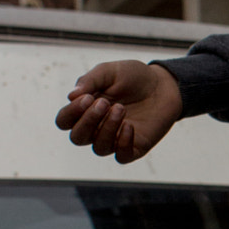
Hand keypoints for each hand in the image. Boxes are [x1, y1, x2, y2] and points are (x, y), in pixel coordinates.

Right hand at [54, 60, 182, 162]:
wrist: (164, 84)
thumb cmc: (133, 77)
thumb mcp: (110, 72)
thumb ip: (90, 81)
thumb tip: (71, 96)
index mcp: (85, 110)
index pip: (64, 121)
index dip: (71, 113)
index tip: (87, 98)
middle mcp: (97, 128)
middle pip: (77, 138)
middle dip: (88, 121)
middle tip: (104, 103)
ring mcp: (115, 139)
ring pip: (99, 147)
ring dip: (107, 129)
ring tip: (121, 108)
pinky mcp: (134, 147)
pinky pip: (121, 157)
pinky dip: (123, 144)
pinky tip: (130, 126)